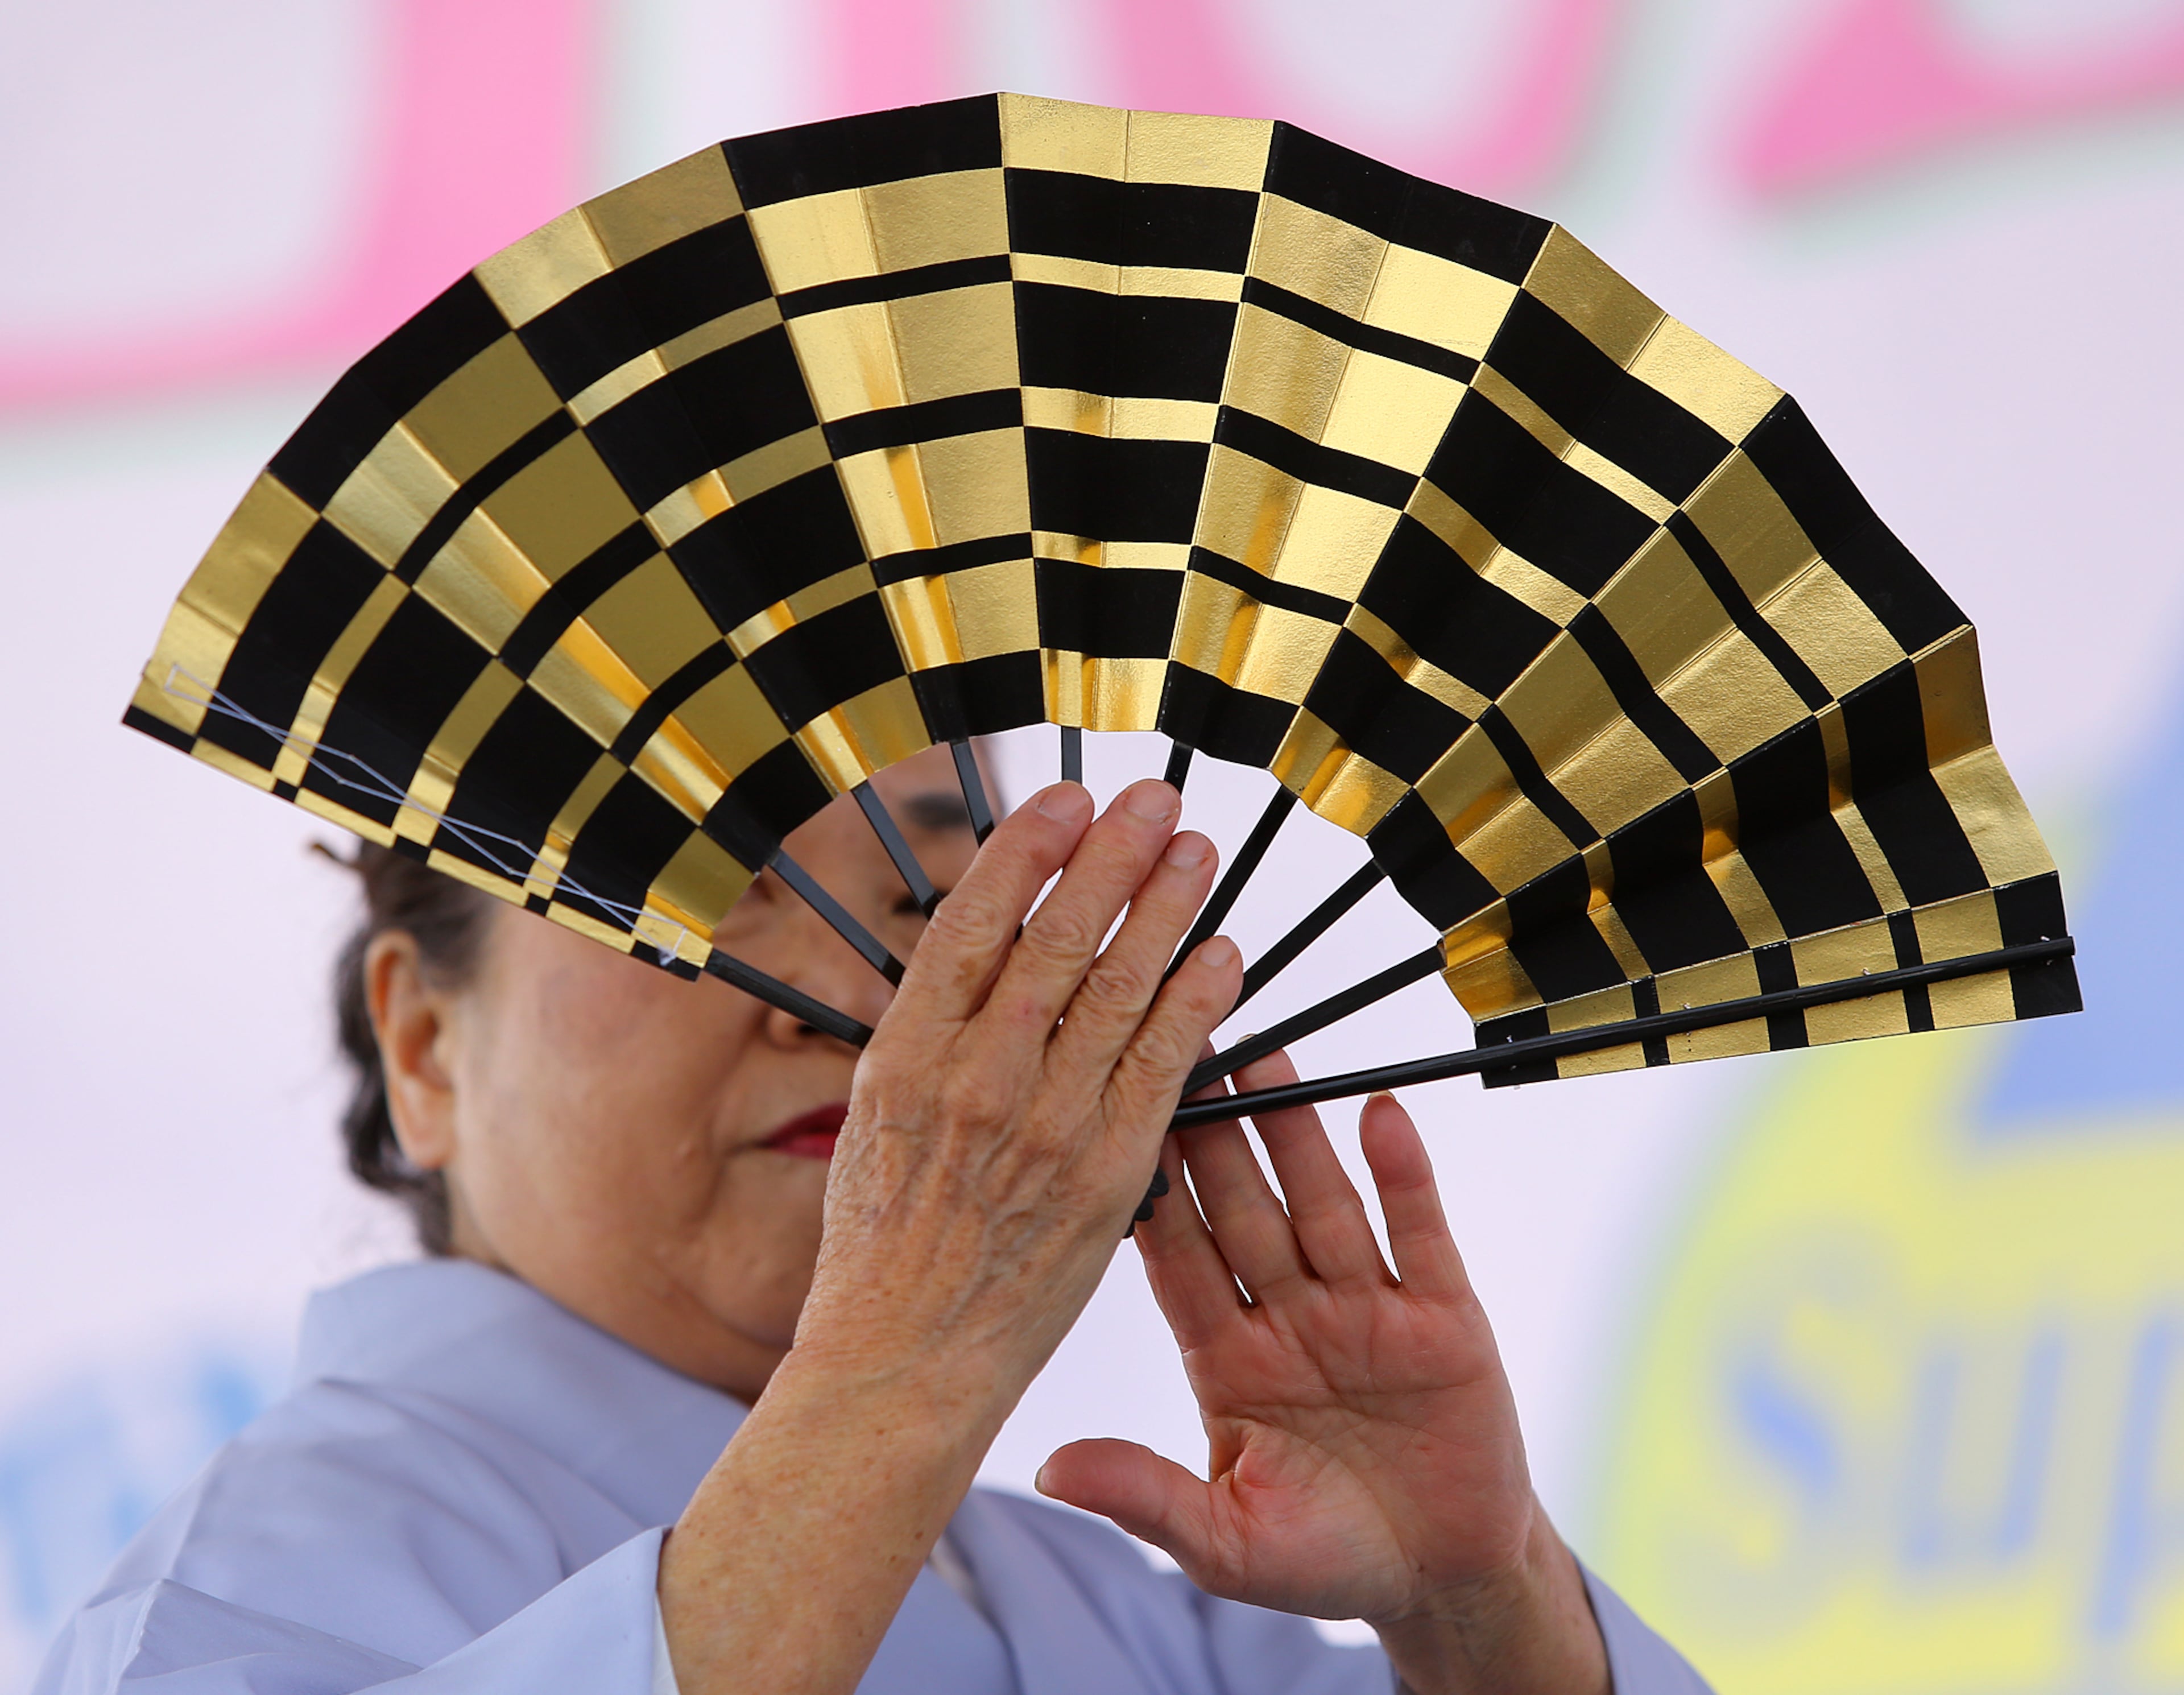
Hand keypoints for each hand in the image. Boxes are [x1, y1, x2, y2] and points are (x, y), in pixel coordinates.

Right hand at [664, 780, 1240, 1694]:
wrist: (903, 1362)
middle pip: (1057, 941)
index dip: (1026, 853)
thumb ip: (929, 1038)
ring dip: (1165, 911)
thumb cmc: (882, 1244)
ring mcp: (1045, 1128)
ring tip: (1196, 851)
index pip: (973, 927)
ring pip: (1118, 992)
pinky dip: (1196, 1004)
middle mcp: (976, 1082)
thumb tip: (979, 951)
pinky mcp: (1107, 1176)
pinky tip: (1223, 954)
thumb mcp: (872, 1121)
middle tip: (1154, 797)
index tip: (1064, 800)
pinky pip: (1162, 1068)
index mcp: (905, 1059)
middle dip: (1112, 858)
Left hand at [1035, 1053, 1608, 1694]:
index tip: (1110, 1121)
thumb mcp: (1225, 1542)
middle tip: (1179, 1048)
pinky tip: (1377, 1114)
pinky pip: (1415, 1232)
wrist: (1445, 1580)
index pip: (1177, 1257)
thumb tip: (1049, 1469)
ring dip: (1293, 1129)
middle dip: (1211, 1133)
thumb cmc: (1326, 1557)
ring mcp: (1364, 1308)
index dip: (1150, 1191)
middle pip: (1241, 1208)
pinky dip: (1401, 1174)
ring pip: (1318, 1200)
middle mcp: (1288, 1316)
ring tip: (1265, 1055)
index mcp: (1226, 1359)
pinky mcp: (1441, 1315)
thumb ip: (1146, 1495)